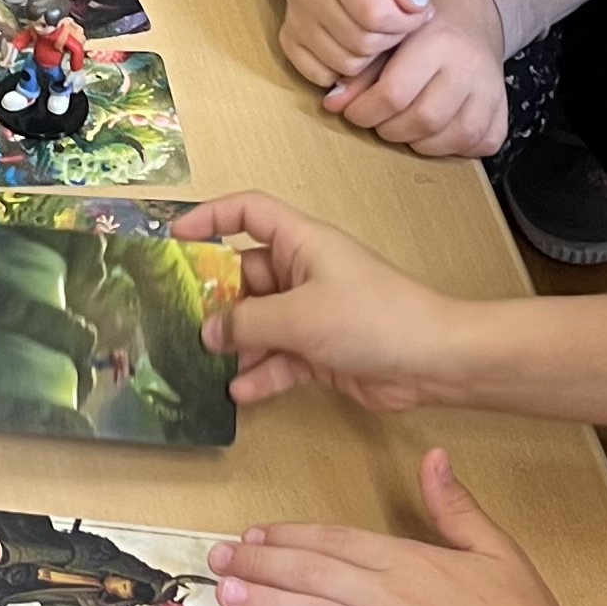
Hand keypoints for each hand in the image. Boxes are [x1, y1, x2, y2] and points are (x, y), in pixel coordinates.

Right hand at [171, 188, 462, 410]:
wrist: (432, 361)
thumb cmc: (372, 318)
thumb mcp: (299, 316)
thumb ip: (247, 323)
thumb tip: (209, 332)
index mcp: (302, 243)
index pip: (249, 213)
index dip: (211, 217)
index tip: (174, 238)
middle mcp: (304, 273)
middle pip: (245, 277)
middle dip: (215, 301)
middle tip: (180, 324)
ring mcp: (312, 313)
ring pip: (259, 323)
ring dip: (235, 345)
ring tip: (204, 365)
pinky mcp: (321, 350)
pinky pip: (279, 358)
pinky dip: (261, 373)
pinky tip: (240, 392)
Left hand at [215, 451, 584, 605]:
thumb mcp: (497, 552)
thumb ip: (456, 507)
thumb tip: (435, 457)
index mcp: (414, 565)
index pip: (338, 542)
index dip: (290, 536)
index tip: (253, 534)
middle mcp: (396, 602)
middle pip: (316, 575)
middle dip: (262, 564)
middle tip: (217, 559)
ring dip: (271, 605)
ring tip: (231, 595)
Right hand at [280, 0, 437, 89]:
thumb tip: (414, 4)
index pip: (378, 15)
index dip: (408, 21)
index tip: (416, 10)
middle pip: (363, 43)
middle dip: (391, 37)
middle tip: (397, 20)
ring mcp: (294, 17)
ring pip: (346, 65)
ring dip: (371, 55)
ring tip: (378, 29)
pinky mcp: (289, 38)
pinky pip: (321, 75)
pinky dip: (344, 69)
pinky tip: (355, 44)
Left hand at [323, 0, 508, 157]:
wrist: (470, 18)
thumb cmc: (422, 30)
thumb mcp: (387, 39)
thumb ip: (360, 72)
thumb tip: (334, 104)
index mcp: (438, 41)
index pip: (394, 93)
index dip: (365, 111)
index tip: (354, 111)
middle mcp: (470, 66)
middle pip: (423, 120)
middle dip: (390, 129)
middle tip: (379, 121)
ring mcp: (491, 90)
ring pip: (453, 138)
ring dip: (419, 142)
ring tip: (404, 125)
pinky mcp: (504, 110)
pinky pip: (479, 144)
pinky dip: (454, 146)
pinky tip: (436, 131)